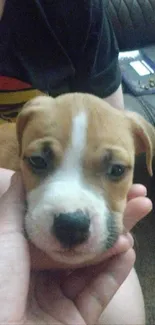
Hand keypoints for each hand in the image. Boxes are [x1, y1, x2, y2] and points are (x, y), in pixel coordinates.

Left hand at [0, 168, 151, 323]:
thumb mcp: (4, 236)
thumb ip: (14, 206)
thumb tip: (23, 175)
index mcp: (27, 255)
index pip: (63, 226)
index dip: (85, 205)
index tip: (105, 185)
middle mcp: (44, 276)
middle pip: (83, 243)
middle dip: (110, 219)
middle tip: (138, 198)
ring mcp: (61, 299)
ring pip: (94, 266)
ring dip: (116, 242)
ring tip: (136, 218)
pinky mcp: (76, 320)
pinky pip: (98, 293)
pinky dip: (115, 273)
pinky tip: (129, 250)